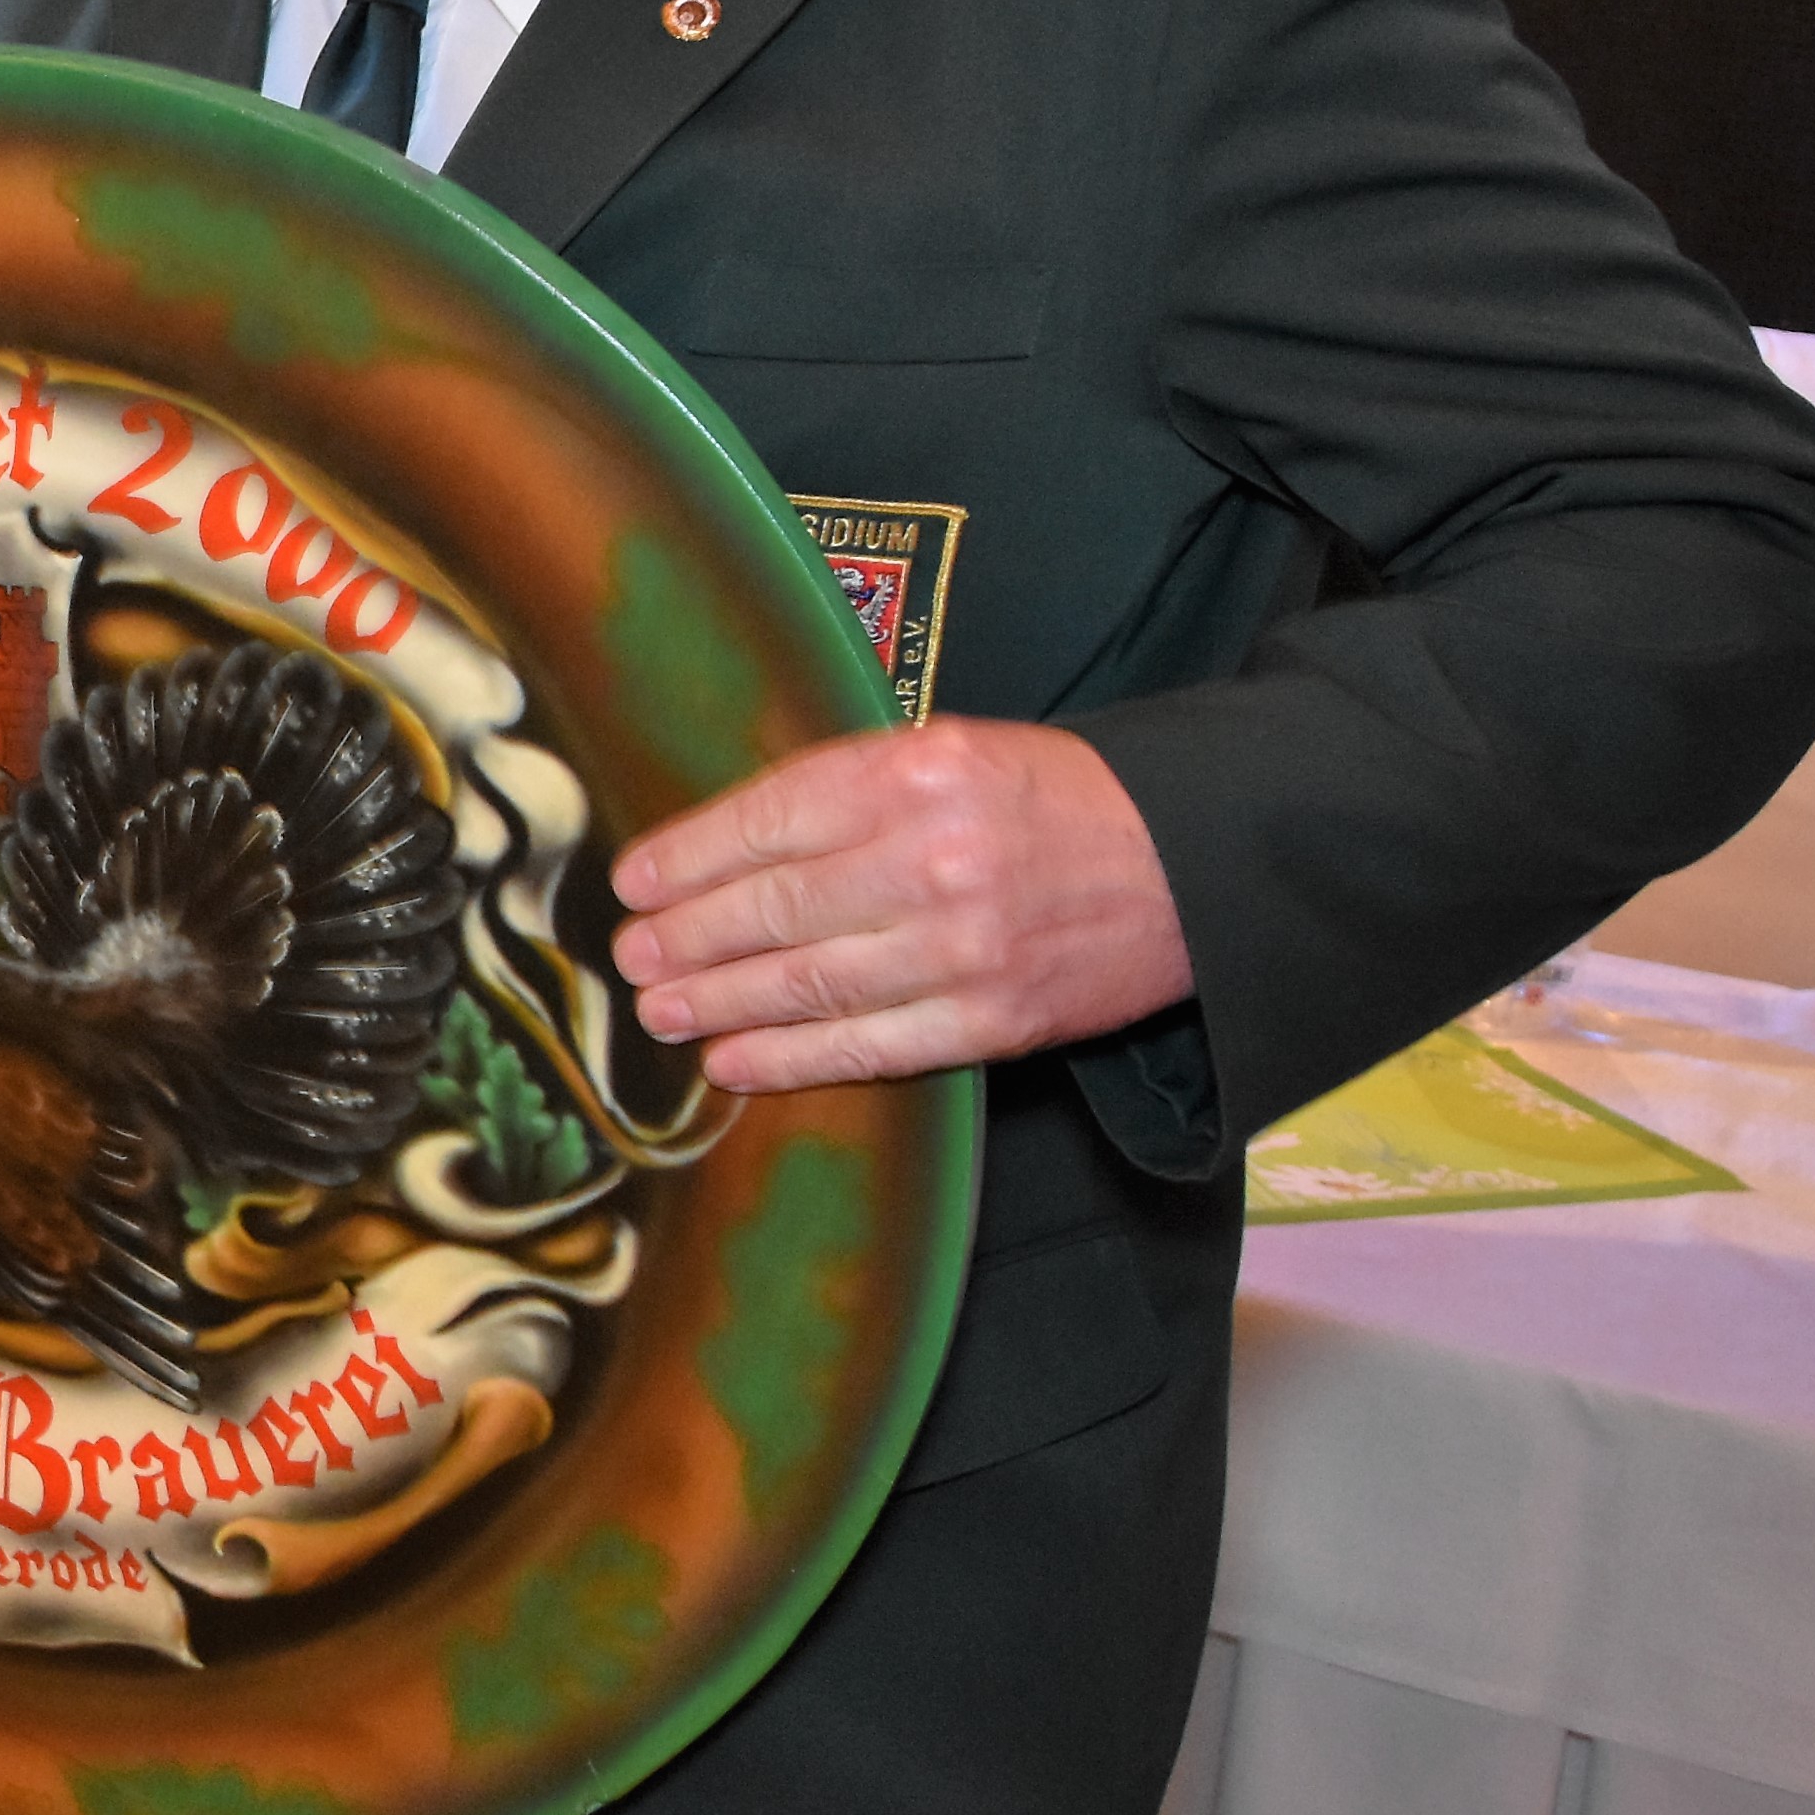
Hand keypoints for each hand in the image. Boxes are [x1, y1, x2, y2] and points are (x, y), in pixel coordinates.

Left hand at [609, 719, 1192, 1094]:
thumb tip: (727, 845)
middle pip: (777, 907)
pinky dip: (790, 1060)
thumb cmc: (1047, 800)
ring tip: (660, 1007)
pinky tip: (733, 1062)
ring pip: (809, 983)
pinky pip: (869, 1046)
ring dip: (719, 1002)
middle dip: (688, 937)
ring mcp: (962, 948)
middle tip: (629, 956)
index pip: (771, 819)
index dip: (690, 857)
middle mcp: (932, 860)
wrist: (1185, 861)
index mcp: (914, 775)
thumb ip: (847, 790)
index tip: (634, 882)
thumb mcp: (948, 752)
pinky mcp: (992, 1020)